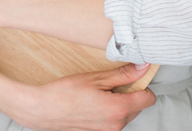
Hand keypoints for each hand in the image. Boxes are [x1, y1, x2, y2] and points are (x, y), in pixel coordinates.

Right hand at [8, 63, 155, 130]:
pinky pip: (114, 121)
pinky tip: (94, 103)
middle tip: (110, 83)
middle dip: (130, 93)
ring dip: (119, 102)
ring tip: (98, 93)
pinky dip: (110, 111)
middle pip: (138, 106)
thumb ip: (123, 74)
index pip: (148, 98)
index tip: (132, 76)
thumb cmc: (65, 93)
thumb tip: (142, 66)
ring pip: (126, 114)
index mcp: (118, 109)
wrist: (43, 110)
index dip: (143, 84)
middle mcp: (116, 125)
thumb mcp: (96, 78)